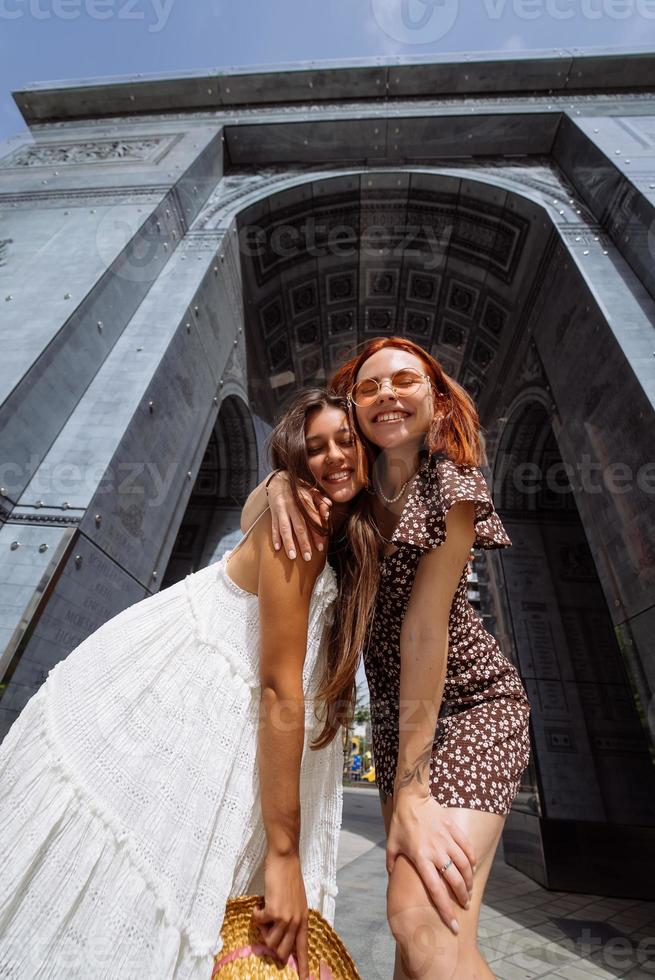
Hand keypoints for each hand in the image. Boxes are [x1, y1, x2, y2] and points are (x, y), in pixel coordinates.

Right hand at [252, 851, 309, 979]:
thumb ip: (291, 918)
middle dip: (271, 946)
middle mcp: (296, 922)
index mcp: (304, 920)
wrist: (285, 860)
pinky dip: (256, 914)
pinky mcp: (273, 912)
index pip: (304, 949)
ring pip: (270, 941)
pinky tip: (260, 903)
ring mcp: (285, 918)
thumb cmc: (289, 878)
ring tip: (265, 912)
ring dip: (263, 928)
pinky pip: (259, 923)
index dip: (303, 966)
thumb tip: (279, 934)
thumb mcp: (296, 901)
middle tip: (267, 929)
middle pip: (282, 952)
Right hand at [267, 472, 330, 560]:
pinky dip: (275, 537)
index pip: (313, 520)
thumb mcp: (311, 490)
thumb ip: (321, 500)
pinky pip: (273, 526)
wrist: (279, 479)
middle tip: (308, 557)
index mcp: (304, 501)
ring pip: (285, 528)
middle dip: (304, 543)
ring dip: (288, 543)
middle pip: (299, 527)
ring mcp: (281, 510)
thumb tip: (328, 509)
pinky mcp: (273, 512)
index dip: (317, 534)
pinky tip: (277, 549)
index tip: (321, 548)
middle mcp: (293, 506)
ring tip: (292, 557)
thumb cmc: (299, 487)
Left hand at [387, 792, 475, 934]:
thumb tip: (392, 876)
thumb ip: (392, 862)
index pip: (436, 890)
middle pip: (455, 881)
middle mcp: (436, 852)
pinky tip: (471, 868)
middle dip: (462, 897)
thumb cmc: (401, 823)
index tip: (453, 925)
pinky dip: (471, 860)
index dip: (446, 910)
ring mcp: (446, 840)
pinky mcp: (453, 829)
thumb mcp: (392, 844)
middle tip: (464, 905)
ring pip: (464, 866)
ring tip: (468, 890)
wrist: (412, 798)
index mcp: (421, 859)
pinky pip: (467, 848)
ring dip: (468, 881)